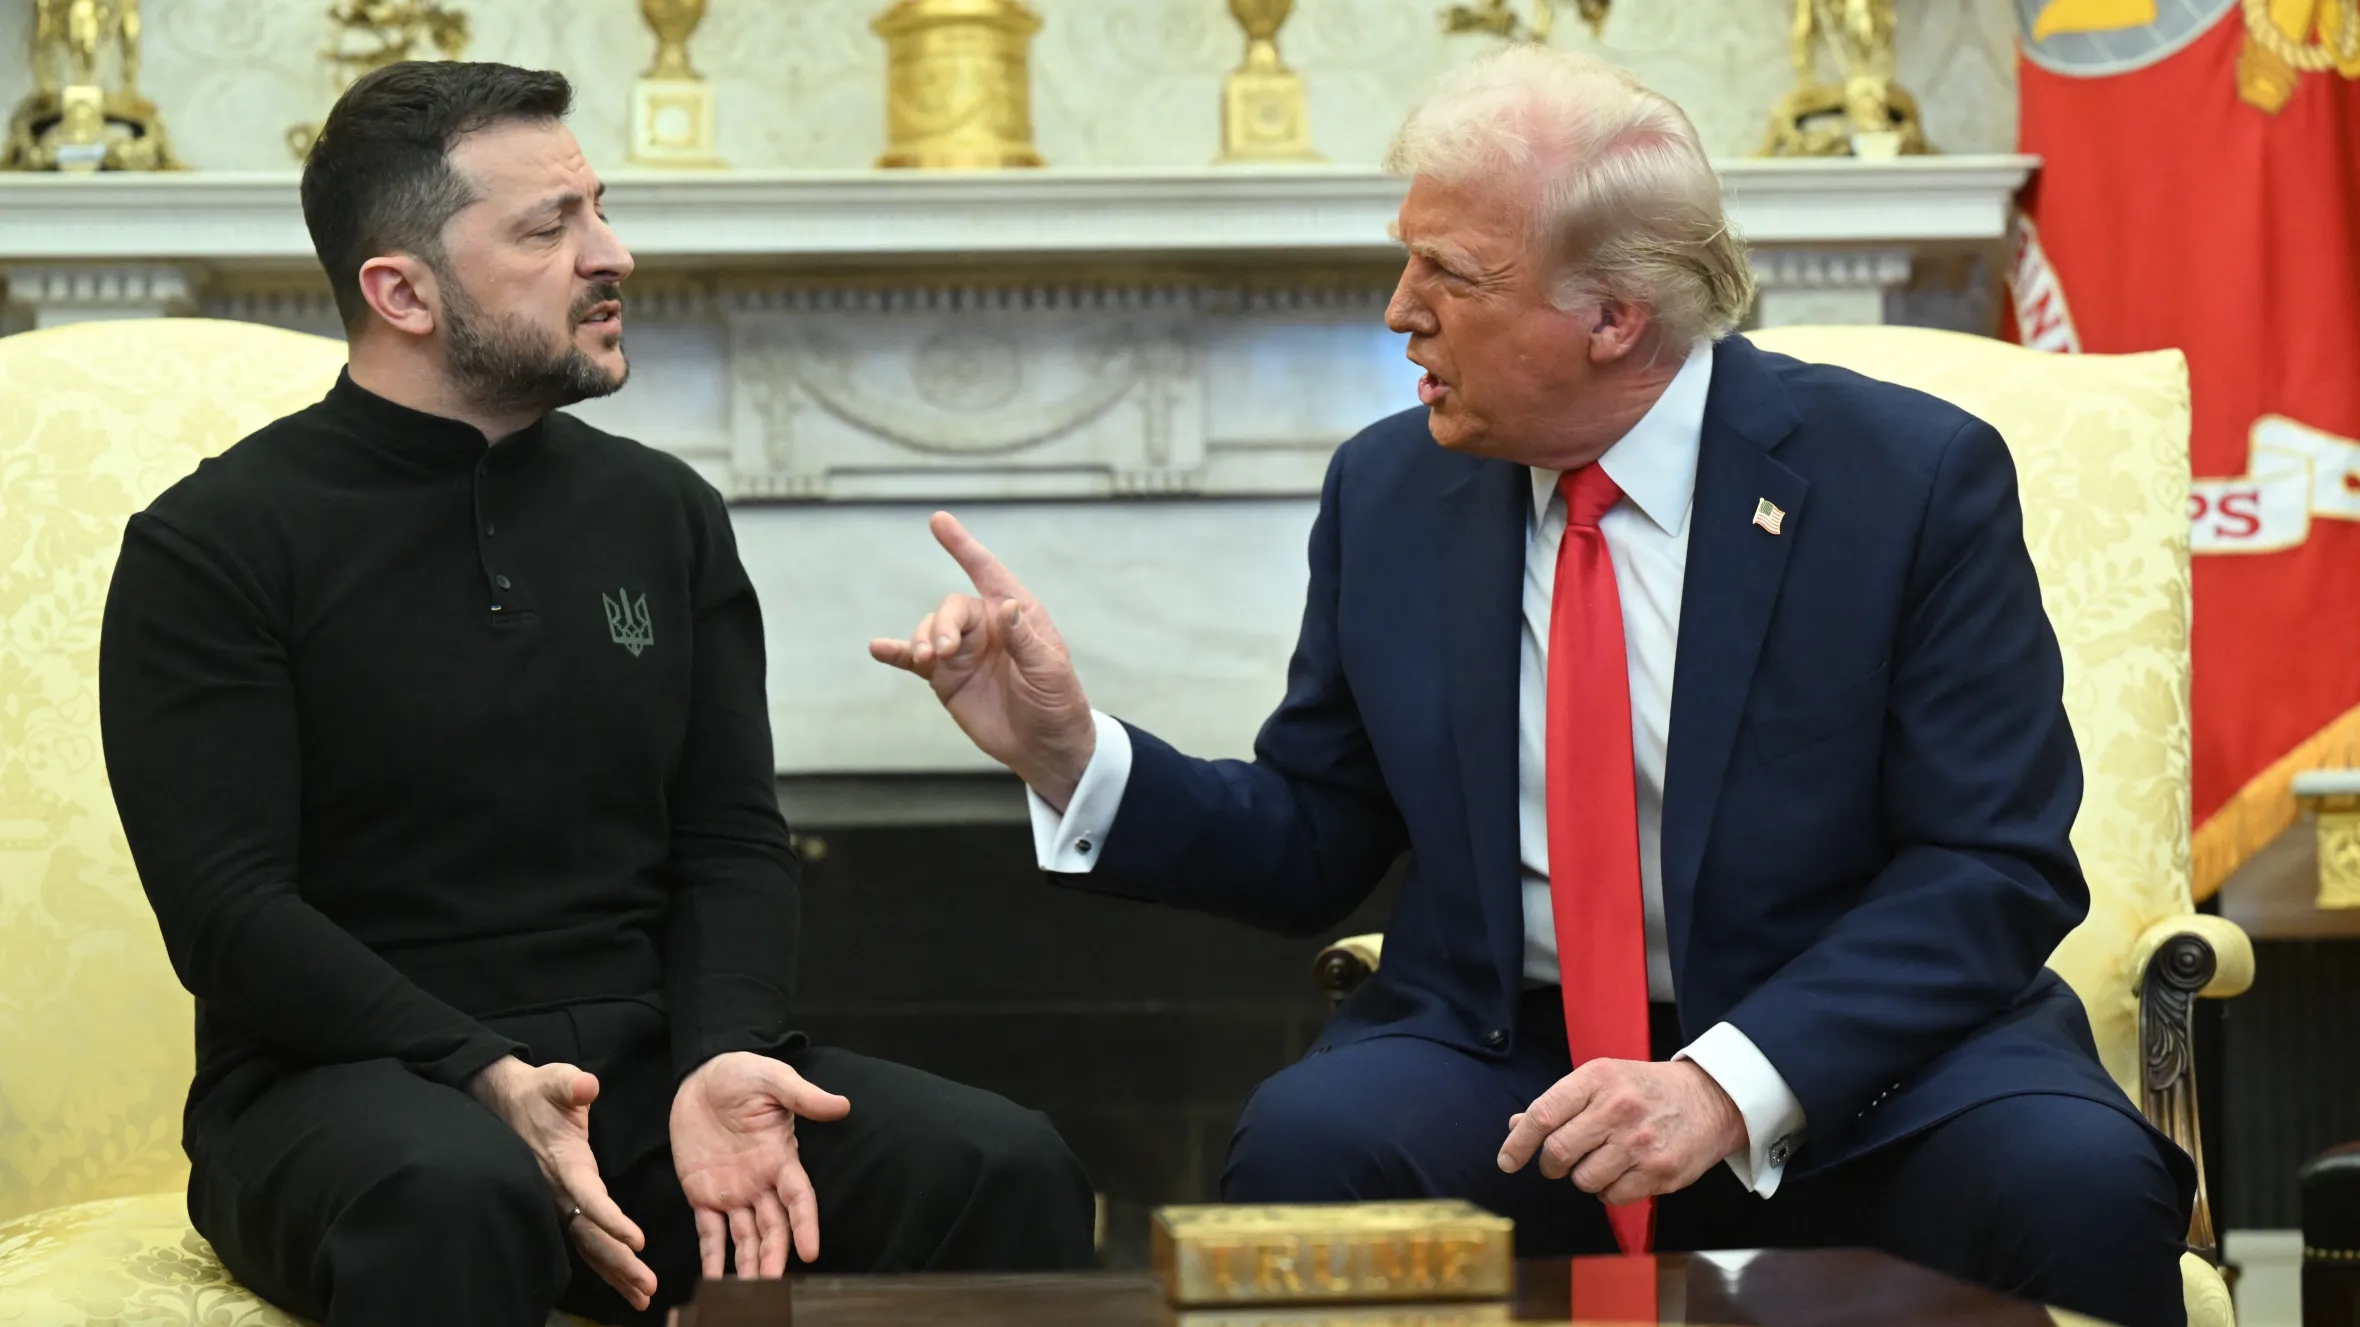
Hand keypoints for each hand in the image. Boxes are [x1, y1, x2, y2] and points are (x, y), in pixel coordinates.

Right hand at [467, 1056, 655, 1310]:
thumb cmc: (540, 1093)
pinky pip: (585, 1240)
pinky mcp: (564, 1206)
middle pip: (591, 1234)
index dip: (611, 1220)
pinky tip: (624, 1282)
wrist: (508, 1103)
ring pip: (588, 1244)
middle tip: (648, 1287)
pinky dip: (605, 1263)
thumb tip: (586, 1086)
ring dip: (615, 1271)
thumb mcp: (556, 1081)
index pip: (589, 1197)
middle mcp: (560, 1190)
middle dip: (619, 1262)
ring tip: (642, 1297)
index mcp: (565, 1163)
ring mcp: (560, 1202)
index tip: (638, 1241)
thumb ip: (571, 1085)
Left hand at [671, 1052, 851, 1277]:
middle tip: (772, 1283)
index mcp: (780, 1157)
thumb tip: (841, 1105)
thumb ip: (803, 1097)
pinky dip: (712, 1257)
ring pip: (745, 1236)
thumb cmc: (741, 1073)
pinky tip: (714, 1280)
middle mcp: (760, 1181)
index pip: (799, 1197)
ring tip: (748, 1293)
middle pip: (774, 1226)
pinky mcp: (702, 1193)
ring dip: (749, 1264)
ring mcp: (732, 1191)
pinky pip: (709, 1231)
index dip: (806, 1224)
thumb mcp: (772, 1079)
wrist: (701, 1075)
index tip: (810, 1250)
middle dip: (775, 1254)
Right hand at [867, 512, 1095, 807]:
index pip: (988, 572)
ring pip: (930, 629)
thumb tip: (1006, 606)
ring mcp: (963, 652)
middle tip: (940, 652)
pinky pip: (914, 659)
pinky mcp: (946, 678)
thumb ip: (1025, 640)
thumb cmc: (1057, 704)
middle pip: (952, 608)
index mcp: (1018, 615)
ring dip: (921, 640)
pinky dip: (896, 651)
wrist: (1045, 748)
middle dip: (942, 624)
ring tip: (926, 659)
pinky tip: (877, 648)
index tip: (939, 520)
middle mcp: (987, 627)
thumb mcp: (1049, 672)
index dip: (963, 546)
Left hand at [1496, 1059, 1745, 1206]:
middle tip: (1558, 1163)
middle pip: (1558, 1152)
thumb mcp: (1602, 1080)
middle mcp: (1618, 1108)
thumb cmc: (1645, 1090)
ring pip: (1583, 1180)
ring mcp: (1640, 1141)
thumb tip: (1515, 1126)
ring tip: (1600, 1162)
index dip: (1518, 1143)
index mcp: (1598, 1078)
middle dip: (1550, 1165)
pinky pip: (1612, 1197)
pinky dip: (1608, 1191)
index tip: (1506, 1162)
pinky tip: (1622, 1172)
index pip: (1543, 1114)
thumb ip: (1559, 1104)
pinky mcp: (1660, 1171)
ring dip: (1582, 1178)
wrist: (1710, 1099)